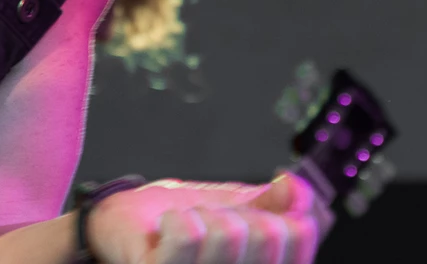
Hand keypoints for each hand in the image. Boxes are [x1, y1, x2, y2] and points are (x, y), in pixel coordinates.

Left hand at [86, 173, 328, 263]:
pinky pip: (187, 236)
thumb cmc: (181, 222)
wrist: (125, 224)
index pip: (301, 236)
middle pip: (269, 233)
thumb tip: (300, 190)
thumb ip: (275, 202)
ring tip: (188, 225)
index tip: (262, 212)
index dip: (287, 212)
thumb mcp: (238, 208)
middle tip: (213, 221)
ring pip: (228, 233)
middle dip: (240, 211)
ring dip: (205, 214)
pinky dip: (178, 217)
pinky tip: (168, 227)